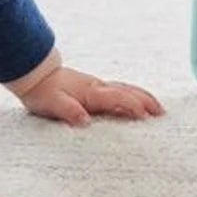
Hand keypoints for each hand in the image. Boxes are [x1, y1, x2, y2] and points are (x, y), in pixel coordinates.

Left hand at [17, 64, 165, 127]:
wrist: (34, 75)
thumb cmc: (43, 92)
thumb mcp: (52, 103)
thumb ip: (68, 110)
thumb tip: (84, 120)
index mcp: (91, 93)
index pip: (117, 98)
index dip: (132, 106)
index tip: (146, 117)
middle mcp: (98, 87)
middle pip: (128, 91)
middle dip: (147, 101)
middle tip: (162, 113)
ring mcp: (97, 86)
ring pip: (125, 89)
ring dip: (142, 97)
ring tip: (156, 108)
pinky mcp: (93, 88)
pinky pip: (119, 90)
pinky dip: (132, 95)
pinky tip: (134, 100)